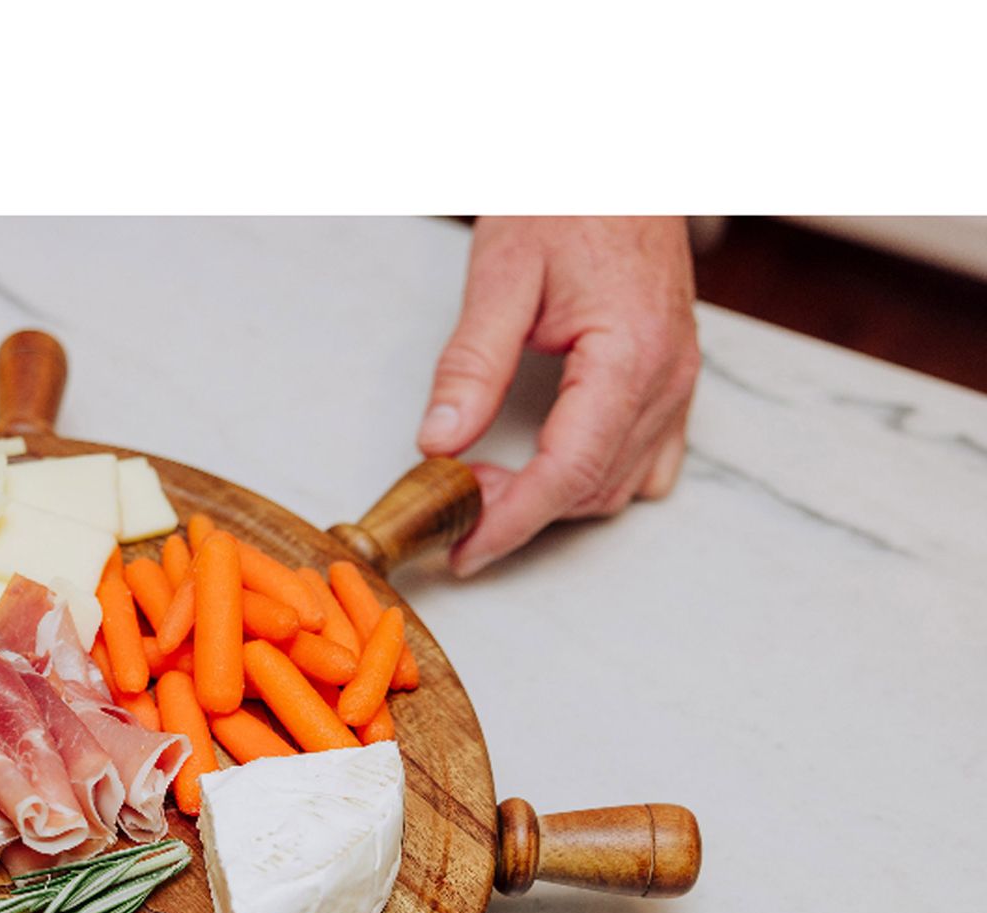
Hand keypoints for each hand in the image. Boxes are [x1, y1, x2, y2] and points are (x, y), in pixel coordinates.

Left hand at [417, 217, 700, 576]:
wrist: (620, 156)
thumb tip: (440, 443)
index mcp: (630, 355)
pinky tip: (543, 469)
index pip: (567, 473)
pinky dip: (591, 480)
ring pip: (618, 484)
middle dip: (520, 511)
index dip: (510, 522)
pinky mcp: (674, 377)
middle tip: (455, 497)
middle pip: (591, 488)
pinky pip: (644, 460)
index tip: (464, 551)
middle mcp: (666, 377)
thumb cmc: (568, 197)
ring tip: (487, 482)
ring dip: (552, 499)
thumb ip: (472, 364)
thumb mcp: (500, 273)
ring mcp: (678, 380)